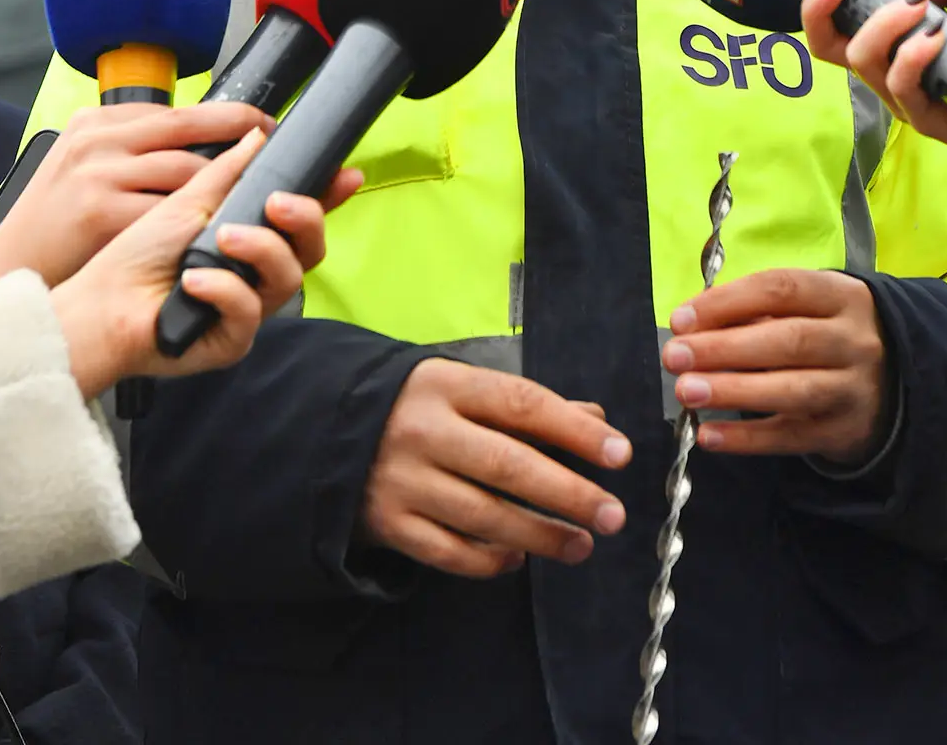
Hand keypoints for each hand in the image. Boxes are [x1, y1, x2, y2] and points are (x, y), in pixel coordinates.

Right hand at [0, 99, 280, 292]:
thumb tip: (204, 141)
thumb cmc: (59, 222)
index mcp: (100, 123)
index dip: (230, 119)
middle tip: (278, 149)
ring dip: (226, 185)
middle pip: (190, 127)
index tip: (263, 128)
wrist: (12, 266)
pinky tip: (221, 229)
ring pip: (186, 171)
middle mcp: (99, 139)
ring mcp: (97, 174)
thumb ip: (137, 148)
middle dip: (242, 135)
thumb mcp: (90, 166)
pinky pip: (167, 214)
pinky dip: (198, 222)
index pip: (181, 111)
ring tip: (258, 193)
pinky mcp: (98, 212)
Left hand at [49, 129, 362, 393]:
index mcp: (248, 236)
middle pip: (310, 249)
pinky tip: (193, 282)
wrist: (99, 304)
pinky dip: (223, 291)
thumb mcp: (187, 200)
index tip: (346, 175)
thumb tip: (260, 134)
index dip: (328, 196)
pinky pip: (248, 313)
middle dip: (304, 220)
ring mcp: (246, 307)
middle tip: (277, 202)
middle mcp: (254, 273)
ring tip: (222, 239)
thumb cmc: (134, 257)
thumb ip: (229, 171)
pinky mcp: (230, 339)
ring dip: (259, 250)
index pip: (299, 216)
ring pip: (287, 279)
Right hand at [361, 359, 632, 577]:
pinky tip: (519, 559)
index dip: (575, 430)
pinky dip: (490, 561)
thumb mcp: (463, 388)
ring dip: (540, 535)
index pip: (523, 405)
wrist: (326, 431)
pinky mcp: (388, 524)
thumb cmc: (416, 407)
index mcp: (448, 385)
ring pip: (484, 516)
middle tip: (613, 515)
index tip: (620, 454)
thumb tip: (595, 419)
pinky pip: (450, 552)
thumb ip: (525, 405)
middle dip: (568, 494)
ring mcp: (404, 481)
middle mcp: (425, 431)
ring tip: (582, 546)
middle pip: (508, 466)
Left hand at [661, 269, 891, 464]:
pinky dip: (747, 438)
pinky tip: (709, 435)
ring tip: (686, 392)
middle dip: (724, 348)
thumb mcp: (806, 308)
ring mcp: (852, 389)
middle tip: (675, 356)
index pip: (781, 290)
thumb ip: (755, 312)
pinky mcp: (843, 432)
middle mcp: (853, 340)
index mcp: (840, 296)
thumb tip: (691, 326)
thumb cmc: (827, 333)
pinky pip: (791, 437)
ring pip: (792, 390)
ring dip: (734, 390)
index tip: (681, 319)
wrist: (894, 383)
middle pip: (787, 340)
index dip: (727, 302)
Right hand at [800, 0, 946, 167]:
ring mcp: (906, 97)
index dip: (816, 5)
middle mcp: (891, 70)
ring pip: (862, 60)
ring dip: (885, 23)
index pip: (833, 27)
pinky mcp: (927, 120)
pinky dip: (911, 56)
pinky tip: (937, 37)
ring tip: (924, 9)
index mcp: (895, 41)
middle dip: (840, 9)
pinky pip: (903, 88)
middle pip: (830, 45)